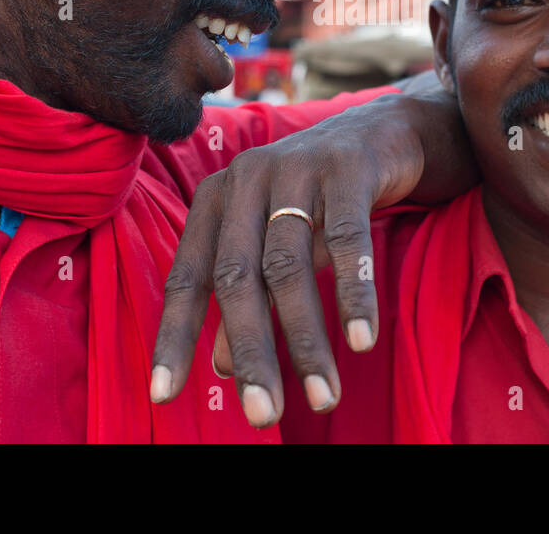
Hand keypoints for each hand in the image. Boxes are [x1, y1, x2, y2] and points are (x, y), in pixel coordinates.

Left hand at [150, 75, 473, 427]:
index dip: (175, 337)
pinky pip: (347, 238)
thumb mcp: (277, 247)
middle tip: (263, 415)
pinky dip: (354, 292)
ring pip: (290, 265)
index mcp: (215, 199)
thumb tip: (221, 368)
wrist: (384, 132)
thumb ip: (248, 300)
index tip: (164, 396)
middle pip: (238, 278)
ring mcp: (294, 168)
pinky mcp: (346, 166)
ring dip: (307, 338)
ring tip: (323, 398)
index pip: (188, 278)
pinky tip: (360, 340)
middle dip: (251, 352)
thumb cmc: (318, 198)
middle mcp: (245, 178)